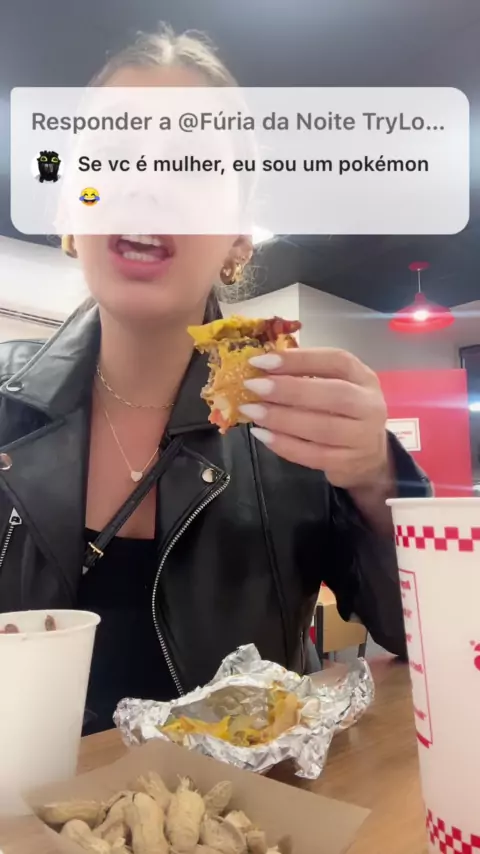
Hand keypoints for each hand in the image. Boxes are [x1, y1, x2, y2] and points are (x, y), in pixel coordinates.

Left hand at [239, 348, 389, 489]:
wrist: (369, 459)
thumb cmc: (342, 413)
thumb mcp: (336, 386)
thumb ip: (305, 375)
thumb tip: (260, 368)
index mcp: (364, 378)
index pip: (336, 361)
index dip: (299, 359)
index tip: (261, 361)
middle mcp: (369, 406)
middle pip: (334, 395)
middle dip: (289, 390)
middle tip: (253, 387)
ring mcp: (362, 438)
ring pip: (322, 428)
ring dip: (282, 419)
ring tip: (251, 410)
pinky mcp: (348, 464)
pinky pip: (313, 455)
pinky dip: (284, 445)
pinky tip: (262, 435)